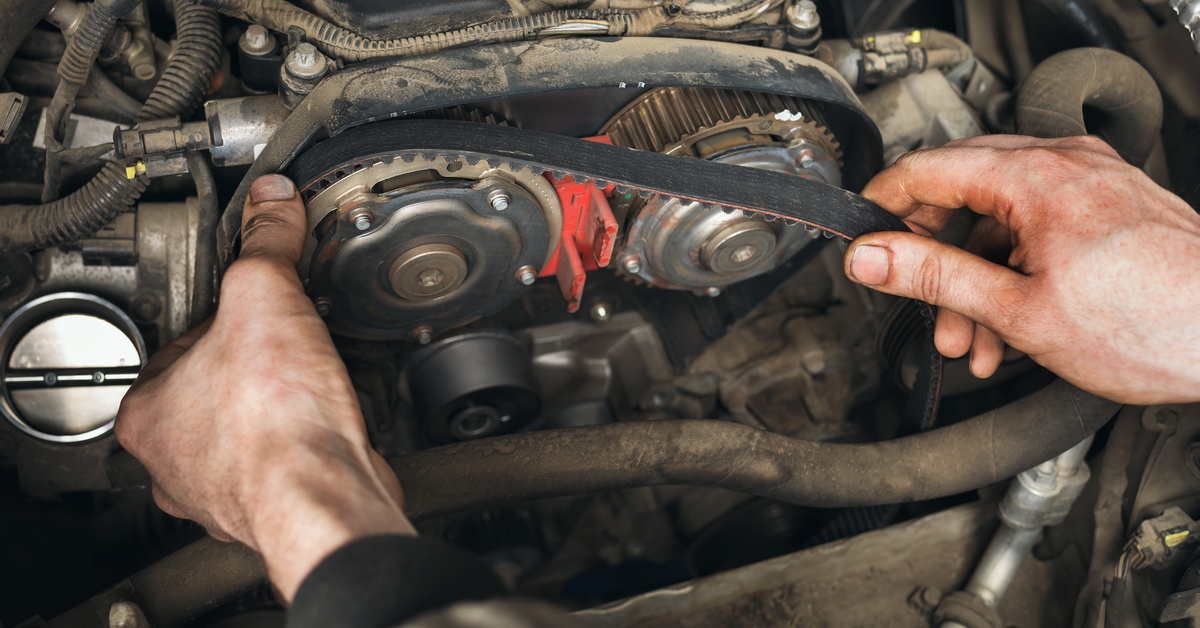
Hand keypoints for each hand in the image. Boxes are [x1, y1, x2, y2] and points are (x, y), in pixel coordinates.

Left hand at [116, 175, 415, 599]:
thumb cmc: (278, 421)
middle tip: (284, 346)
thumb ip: (266, 243)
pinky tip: (323, 425)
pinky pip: (278, 464)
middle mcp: (171, 460)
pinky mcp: (267, 509)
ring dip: (272, 409)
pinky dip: (300, 444)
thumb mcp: (266, 296)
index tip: (253, 307)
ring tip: (306, 385)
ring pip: (240, 432)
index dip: (222, 317)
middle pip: (206, 389)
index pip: (176, 343)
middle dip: (246, 367)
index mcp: (145, 411)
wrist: (326, 497)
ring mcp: (218, 491)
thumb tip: (271, 201)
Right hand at [843, 135, 1199, 404]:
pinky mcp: (1113, 207)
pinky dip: (1014, 272)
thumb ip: (933, 276)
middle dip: (934, 258)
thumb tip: (870, 255)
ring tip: (971, 341)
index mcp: (1037, 176)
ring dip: (975, 279)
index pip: (928, 169)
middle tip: (915, 301)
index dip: (883, 205)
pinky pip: (1040, 228)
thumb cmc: (1153, 325)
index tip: (860, 235)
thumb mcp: (1018, 310)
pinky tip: (1010, 328)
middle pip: (962, 192)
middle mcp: (1067, 164)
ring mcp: (1094, 182)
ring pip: (1002, 219)